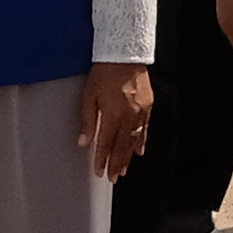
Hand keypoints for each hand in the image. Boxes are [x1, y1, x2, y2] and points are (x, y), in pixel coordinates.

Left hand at [80, 60, 152, 181]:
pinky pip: (145, 129)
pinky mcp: (148, 105)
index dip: (102, 160)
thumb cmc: (103, 73)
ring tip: (124, 170)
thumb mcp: (88, 96)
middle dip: (116, 164)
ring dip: (128, 157)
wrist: (124, 54)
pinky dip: (142, 141)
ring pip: (134, 140)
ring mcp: (140, 112)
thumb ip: (87, 121)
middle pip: (121, 147)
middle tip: (113, 178)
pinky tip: (140, 151)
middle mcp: (128, 117)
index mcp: (112, 115)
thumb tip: (83, 142)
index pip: (106, 144)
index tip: (99, 172)